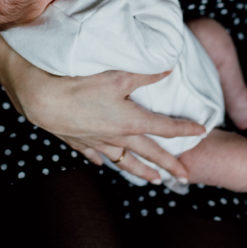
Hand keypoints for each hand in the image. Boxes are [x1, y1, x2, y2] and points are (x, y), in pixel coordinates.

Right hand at [19, 65, 203, 184]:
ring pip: (125, 161)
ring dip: (141, 171)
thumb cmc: (81, 85)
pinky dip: (104, 160)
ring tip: (155, 180)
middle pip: (150, 153)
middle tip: (186, 178)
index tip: (202, 131)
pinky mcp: (79, 142)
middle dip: (170, 165)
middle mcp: (118, 137)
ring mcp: (98, 143)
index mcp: (131, 121)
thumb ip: (145, 73)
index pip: (165, 127)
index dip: (185, 129)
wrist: (44, 101)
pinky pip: (97, 155)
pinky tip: (105, 163)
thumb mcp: (117, 75)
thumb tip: (168, 67)